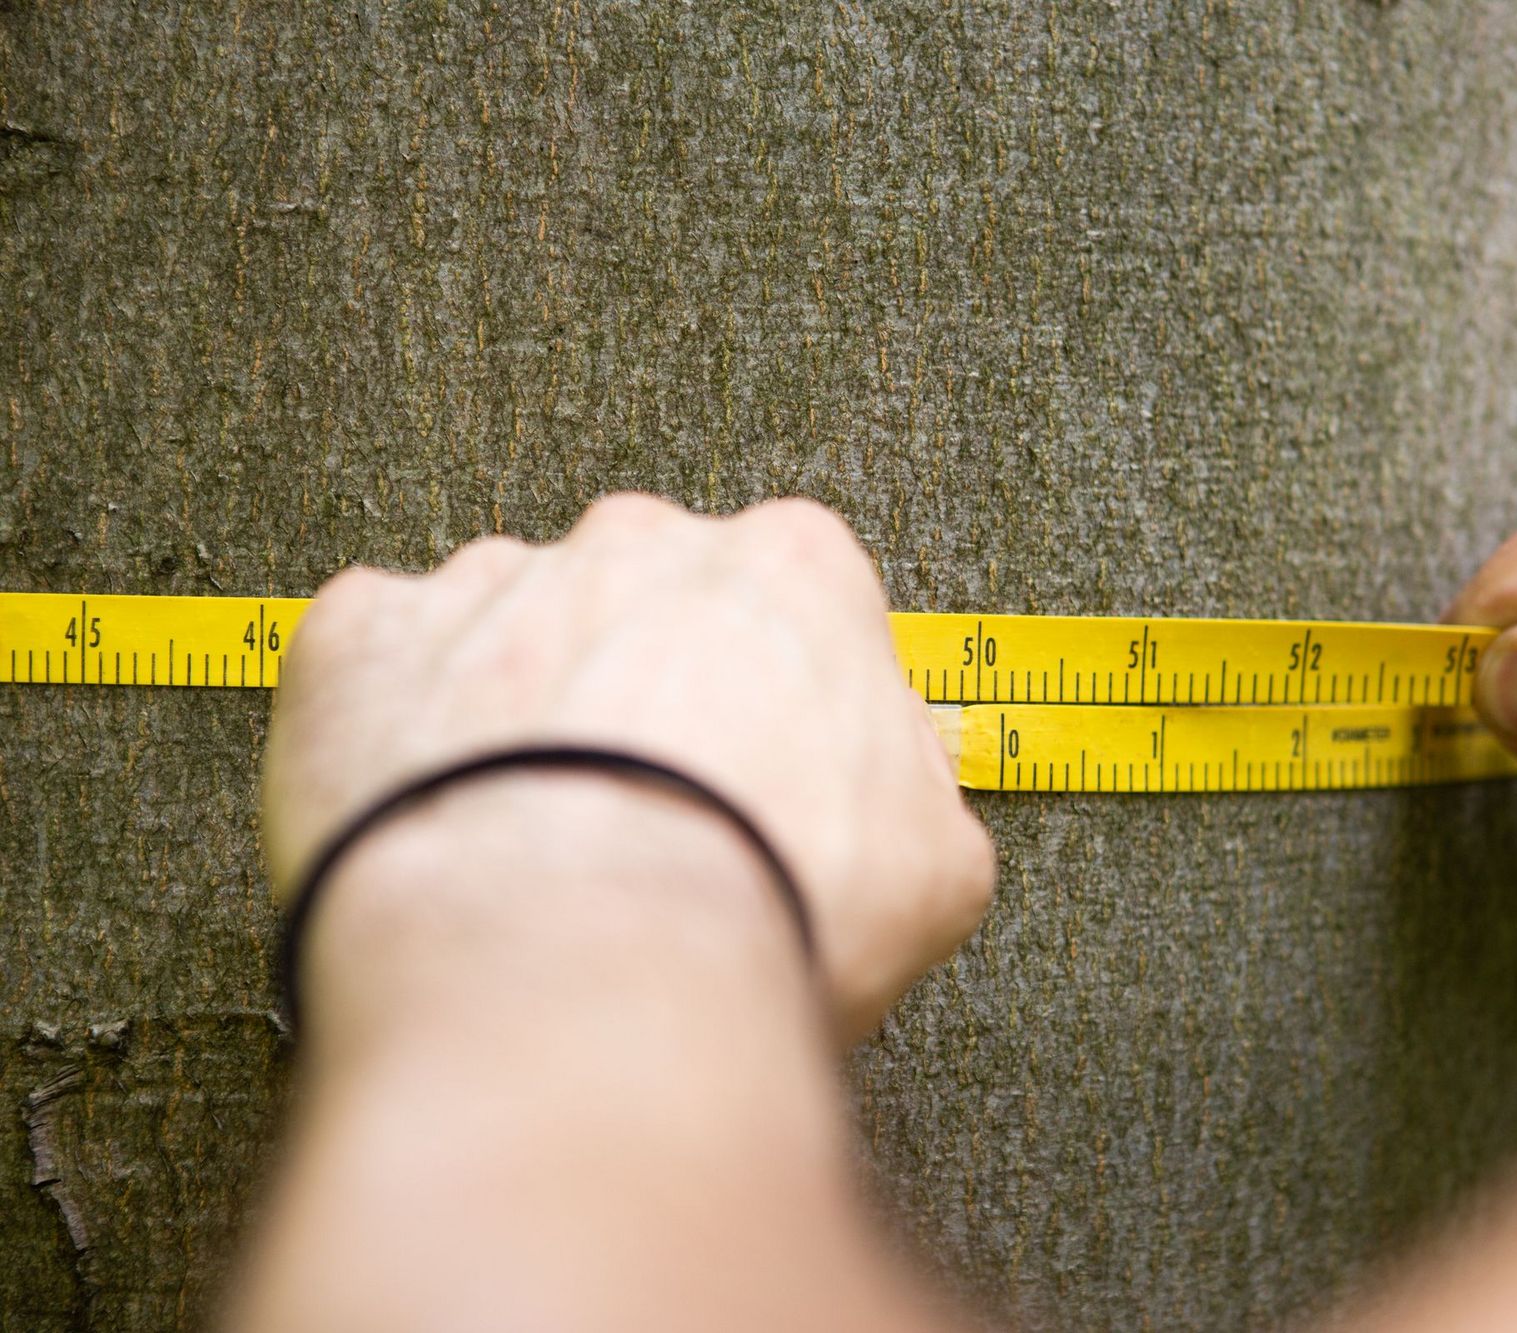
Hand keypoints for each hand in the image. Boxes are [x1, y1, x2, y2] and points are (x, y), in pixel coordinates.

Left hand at [263, 494, 994, 1040]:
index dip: (773, 705)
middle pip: (644, 602)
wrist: (584, 972)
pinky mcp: (362, 637)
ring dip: (512, 709)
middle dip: (638, 694)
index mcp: (792, 570)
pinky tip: (422, 818)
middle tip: (638, 816)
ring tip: (523, 845)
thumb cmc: (768, 906)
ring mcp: (495, 580)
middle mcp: (642, 544)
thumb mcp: (935, 864)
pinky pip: (374, 661)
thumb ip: (916, 786)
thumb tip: (898, 780)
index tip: (758, 772)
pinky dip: (387, 727)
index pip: (791, 604)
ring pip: (507, 626)